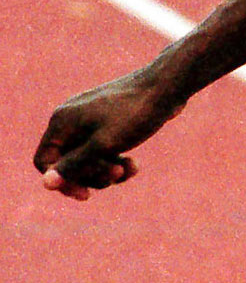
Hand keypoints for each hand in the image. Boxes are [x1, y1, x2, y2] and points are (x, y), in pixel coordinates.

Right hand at [33, 69, 183, 201]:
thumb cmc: (133, 115)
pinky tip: (134, 164)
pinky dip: (116, 162)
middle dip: (91, 175)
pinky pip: (102, 153)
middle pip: (67, 164)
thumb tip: (45, 184)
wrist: (164, 88)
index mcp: (61, 122)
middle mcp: (70, 121)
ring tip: (129, 167)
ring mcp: (88, 122)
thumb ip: (73, 165)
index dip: (62, 181)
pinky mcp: (106, 126)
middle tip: (116, 174)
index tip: (86, 194)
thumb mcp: (102, 146)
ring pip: (88, 162)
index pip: (44, 161)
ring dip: (107, 172)